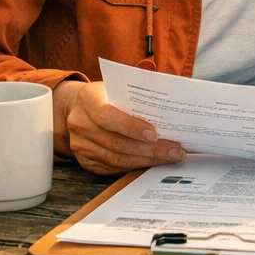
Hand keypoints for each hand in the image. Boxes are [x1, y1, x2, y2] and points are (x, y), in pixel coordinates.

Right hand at [53, 80, 185, 173]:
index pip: (107, 116)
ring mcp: (80, 145)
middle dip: (149, 149)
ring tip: (168, 157)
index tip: (154, 134)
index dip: (131, 127)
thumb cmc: (107, 94)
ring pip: (116, 159)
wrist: (80, 107)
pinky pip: (113, 168)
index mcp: (87, 99)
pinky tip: (152, 161)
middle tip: (174, 150)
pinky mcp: (86, 161)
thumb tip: (169, 103)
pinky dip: (135, 166)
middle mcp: (80, 123)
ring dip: (146, 160)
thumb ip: (137, 93)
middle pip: (116, 143)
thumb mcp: (117, 85)